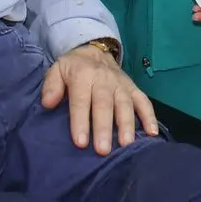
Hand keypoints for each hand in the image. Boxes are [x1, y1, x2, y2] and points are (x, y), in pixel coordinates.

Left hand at [41, 43, 157, 155]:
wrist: (95, 51)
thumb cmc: (73, 68)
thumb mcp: (57, 70)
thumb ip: (51, 86)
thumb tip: (48, 103)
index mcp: (83, 75)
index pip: (81, 100)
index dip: (80, 121)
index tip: (81, 143)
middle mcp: (104, 79)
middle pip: (105, 104)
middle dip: (104, 128)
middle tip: (103, 150)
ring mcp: (121, 84)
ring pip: (125, 104)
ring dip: (127, 124)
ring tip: (126, 144)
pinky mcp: (134, 88)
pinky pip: (144, 101)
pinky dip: (150, 116)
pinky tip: (152, 133)